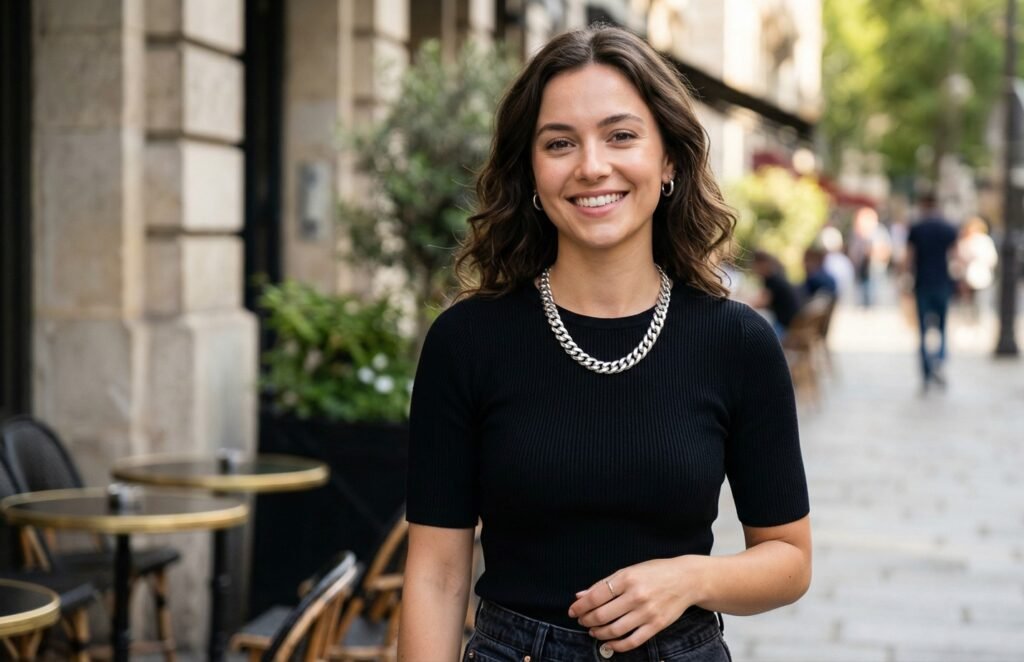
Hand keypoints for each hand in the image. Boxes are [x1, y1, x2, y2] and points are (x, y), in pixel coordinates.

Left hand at [567, 556, 707, 652]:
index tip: (572, 611)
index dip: (580, 606)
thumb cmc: (656, 572)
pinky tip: (608, 643)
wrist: (687, 579)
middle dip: (587, 620)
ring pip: (615, 630)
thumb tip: (581, 595)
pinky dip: (617, 645)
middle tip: (582, 621)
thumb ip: (605, 584)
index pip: (596, 596)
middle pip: (602, 615)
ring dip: (599, 633)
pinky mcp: (656, 626)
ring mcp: (647, 612)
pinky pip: (632, 641)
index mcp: (627, 578)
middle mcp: (636, 596)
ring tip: (593, 631)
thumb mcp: (629, 570)